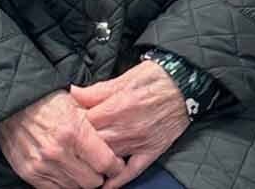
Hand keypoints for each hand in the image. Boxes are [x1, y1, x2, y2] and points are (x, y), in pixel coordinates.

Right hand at [0, 89, 122, 188]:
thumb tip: (117, 141)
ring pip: (75, 188)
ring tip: (82, 169)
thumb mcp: (77, 105)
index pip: (105, 163)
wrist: (13, 105)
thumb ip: (96, 125)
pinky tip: (67, 173)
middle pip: (92, 181)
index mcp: (74, 132)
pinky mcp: (30, 173)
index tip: (116, 165)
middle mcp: (58, 152)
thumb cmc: (48, 101)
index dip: (115, 166)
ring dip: (81, 181)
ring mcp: (42, 165)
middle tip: (99, 167)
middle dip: (99, 175)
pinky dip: (64, 184)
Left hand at [68, 61, 190, 187]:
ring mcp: (139, 142)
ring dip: (94, 161)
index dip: (73, 123)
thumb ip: (97, 90)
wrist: (187, 83)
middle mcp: (126, 128)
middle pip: (93, 143)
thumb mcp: (124, 77)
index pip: (83, 123)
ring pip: (108, 158)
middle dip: (81, 143)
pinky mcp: (151, 151)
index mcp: (116, 107)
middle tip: (73, 142)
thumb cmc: (156, 77)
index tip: (67, 123)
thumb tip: (73, 93)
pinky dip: (118, 180)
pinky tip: (105, 185)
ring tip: (82, 162)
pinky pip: (132, 171)